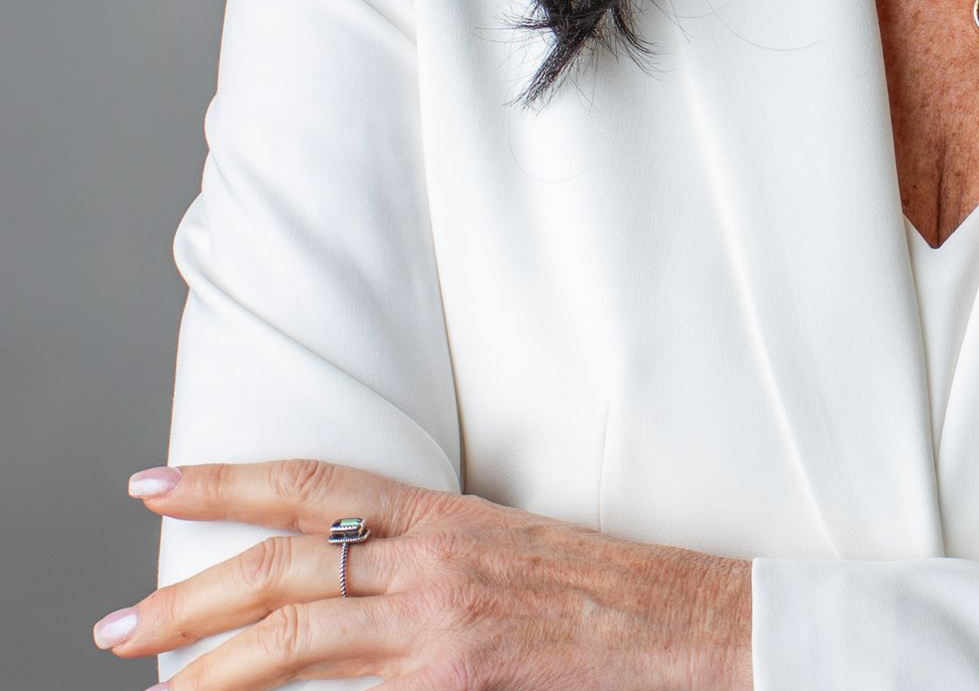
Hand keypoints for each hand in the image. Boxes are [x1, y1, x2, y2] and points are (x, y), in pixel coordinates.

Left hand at [95, 458, 752, 690]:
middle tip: (116, 627)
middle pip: (284, 568)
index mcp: (447, 516)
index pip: (315, 483)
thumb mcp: (511, 548)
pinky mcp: (455, 689)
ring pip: (295, 642)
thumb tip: (348, 579)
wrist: (689, 630)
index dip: (228, 480)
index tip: (157, 484)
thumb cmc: (609, 591)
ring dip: (209, 670)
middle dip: (187, 600)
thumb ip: (428, 559)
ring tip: (152, 685)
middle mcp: (434, 566)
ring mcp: (440, 636)